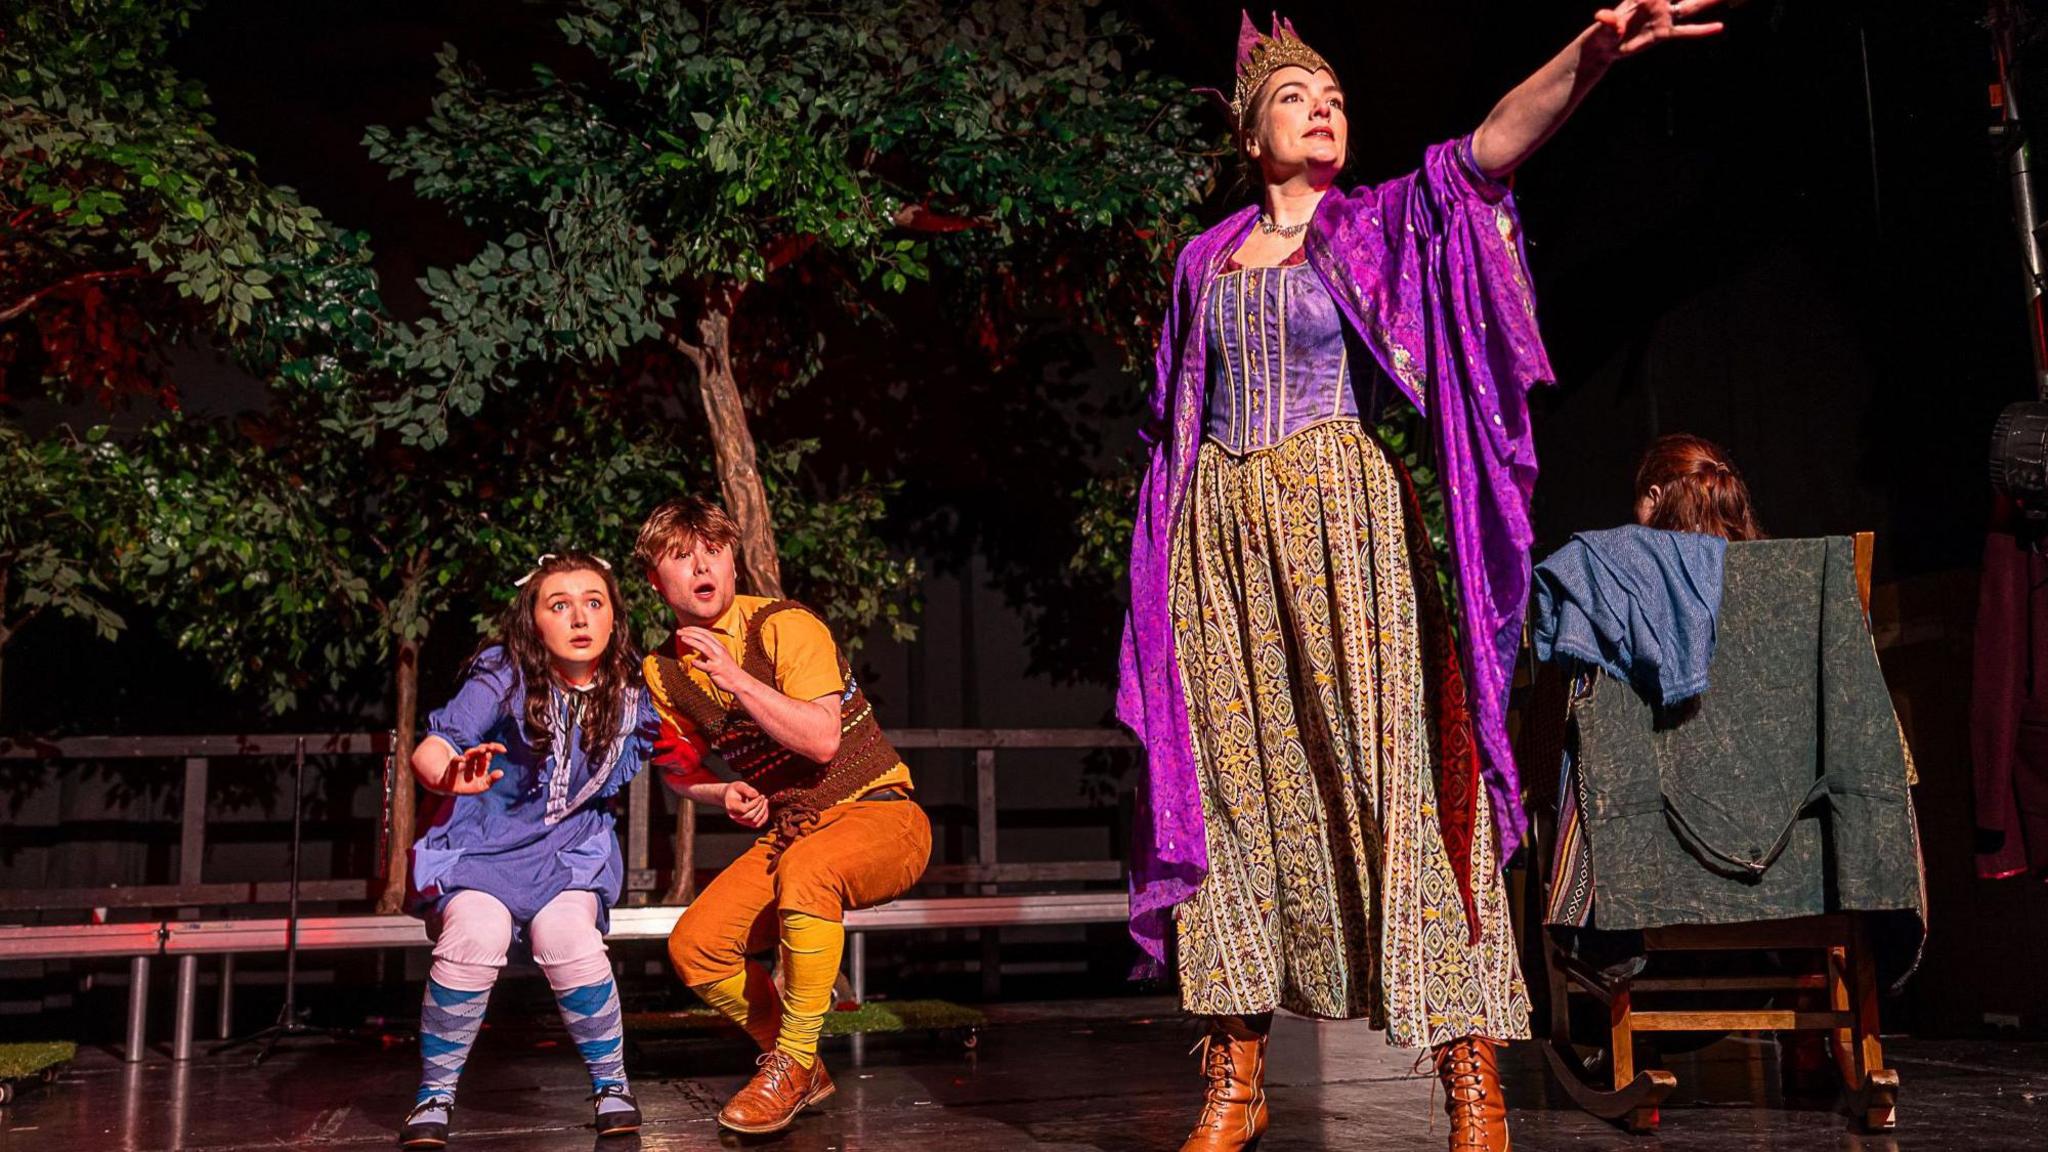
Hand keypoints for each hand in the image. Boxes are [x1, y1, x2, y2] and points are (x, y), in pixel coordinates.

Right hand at [442, 743, 505, 794]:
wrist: (451, 789)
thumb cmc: (468, 786)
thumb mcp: (482, 785)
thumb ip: (491, 779)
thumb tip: (501, 772)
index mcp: (481, 763)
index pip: (489, 753)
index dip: (496, 749)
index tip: (504, 750)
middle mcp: (473, 760)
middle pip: (480, 750)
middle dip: (487, 748)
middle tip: (492, 747)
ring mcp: (463, 762)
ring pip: (469, 753)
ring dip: (475, 751)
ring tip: (482, 750)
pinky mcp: (452, 767)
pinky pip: (455, 761)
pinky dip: (458, 759)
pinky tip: (463, 759)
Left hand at [674, 627, 751, 694]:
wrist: (739, 681)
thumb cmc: (727, 668)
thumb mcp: (721, 655)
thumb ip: (710, 649)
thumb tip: (697, 644)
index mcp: (720, 646)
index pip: (706, 633)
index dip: (694, 629)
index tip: (684, 628)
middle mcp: (719, 651)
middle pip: (703, 638)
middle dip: (690, 633)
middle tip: (679, 631)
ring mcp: (717, 660)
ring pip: (704, 648)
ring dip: (692, 642)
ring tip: (682, 638)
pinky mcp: (716, 670)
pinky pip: (705, 666)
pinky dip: (698, 663)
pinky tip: (692, 662)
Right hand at [723, 780, 769, 828]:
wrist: (731, 796)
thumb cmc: (735, 790)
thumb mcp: (739, 785)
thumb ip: (746, 789)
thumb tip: (756, 795)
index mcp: (731, 806)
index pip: (744, 809)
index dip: (755, 803)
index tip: (760, 796)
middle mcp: (734, 816)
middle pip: (750, 816)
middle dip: (760, 806)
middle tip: (763, 797)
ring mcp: (740, 821)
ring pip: (754, 822)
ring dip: (763, 811)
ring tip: (765, 801)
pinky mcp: (746, 822)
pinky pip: (757, 824)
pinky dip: (764, 817)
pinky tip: (765, 807)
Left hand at [1592, 0, 1723, 58]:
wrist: (1606, 45)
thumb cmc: (1604, 31)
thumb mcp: (1605, 25)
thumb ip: (1608, 20)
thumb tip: (1603, 17)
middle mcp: (1657, 2)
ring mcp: (1663, 16)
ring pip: (1690, 6)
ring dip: (1707, 1)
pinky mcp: (1665, 32)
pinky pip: (1686, 30)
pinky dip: (1702, 30)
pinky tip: (1718, 28)